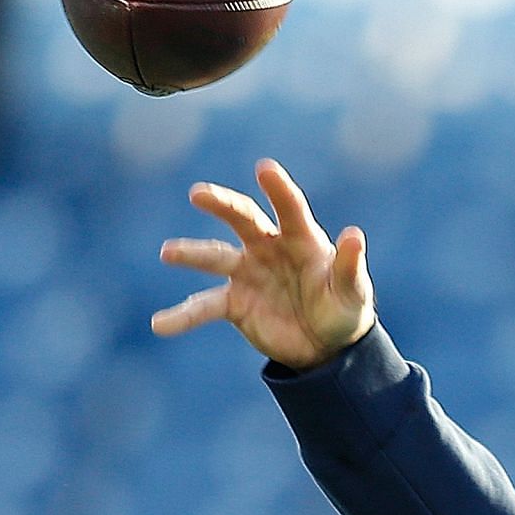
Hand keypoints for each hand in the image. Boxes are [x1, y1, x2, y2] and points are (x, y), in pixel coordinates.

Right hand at [153, 159, 375, 370]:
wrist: (326, 346)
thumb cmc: (344, 310)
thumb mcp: (353, 293)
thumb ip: (349, 266)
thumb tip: (354, 235)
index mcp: (302, 239)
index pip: (290, 209)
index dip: (279, 189)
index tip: (265, 168)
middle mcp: (269, 248)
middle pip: (243, 218)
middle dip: (222, 204)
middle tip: (199, 193)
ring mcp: (248, 273)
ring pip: (215, 257)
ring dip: (191, 254)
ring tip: (167, 252)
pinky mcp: (235, 302)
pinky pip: (204, 306)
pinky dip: (183, 315)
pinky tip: (160, 324)